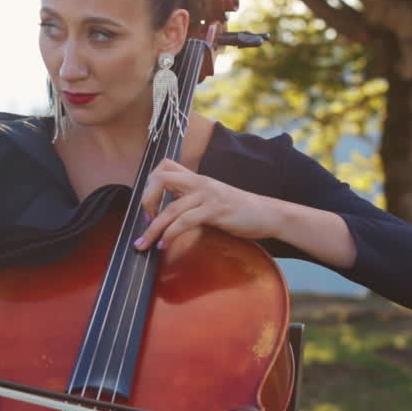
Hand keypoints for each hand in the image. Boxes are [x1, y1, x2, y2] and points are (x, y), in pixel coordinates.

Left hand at [133, 158, 276, 250]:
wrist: (267, 214)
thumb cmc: (239, 210)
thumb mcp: (211, 199)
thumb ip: (192, 200)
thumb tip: (168, 213)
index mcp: (197, 178)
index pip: (164, 166)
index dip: (149, 184)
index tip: (150, 207)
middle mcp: (200, 182)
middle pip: (161, 178)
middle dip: (145, 200)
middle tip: (144, 220)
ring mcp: (207, 195)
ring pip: (171, 208)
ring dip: (153, 228)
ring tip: (143, 244)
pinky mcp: (215, 211)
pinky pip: (186, 221)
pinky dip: (171, 234)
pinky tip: (164, 244)